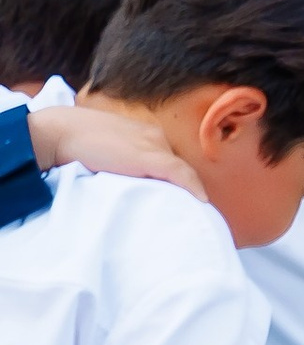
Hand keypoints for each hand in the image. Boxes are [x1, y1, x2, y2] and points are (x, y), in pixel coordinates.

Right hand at [33, 100, 204, 198]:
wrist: (62, 133)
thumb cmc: (77, 143)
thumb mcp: (108, 151)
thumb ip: (124, 163)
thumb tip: (132, 184)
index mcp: (146, 133)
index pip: (169, 159)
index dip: (177, 180)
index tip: (183, 197)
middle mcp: (154, 136)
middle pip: (177, 166)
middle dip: (183, 186)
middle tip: (189, 208)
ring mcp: (153, 145)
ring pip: (181, 170)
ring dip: (188, 190)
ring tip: (195, 211)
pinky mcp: (149, 157)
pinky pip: (180, 173)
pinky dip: (192, 187)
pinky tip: (201, 201)